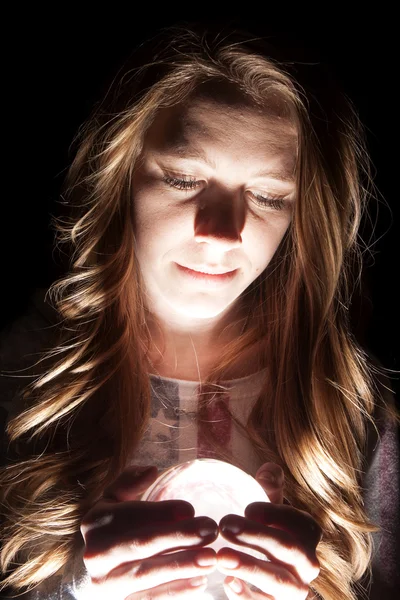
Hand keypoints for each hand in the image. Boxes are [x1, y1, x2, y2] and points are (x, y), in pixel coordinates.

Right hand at [80, 465, 218, 598]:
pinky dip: (175, 592)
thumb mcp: (113, 502)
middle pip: (142, 545)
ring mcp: (107, 585)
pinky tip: (200, 583)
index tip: (192, 509)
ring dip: (182, 566)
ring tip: (211, 558)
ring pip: (147, 575)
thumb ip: (129, 482)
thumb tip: (152, 470)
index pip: (131, 515)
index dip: (162, 512)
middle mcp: (97, 555)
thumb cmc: (114, 531)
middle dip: (179, 537)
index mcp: (96, 523)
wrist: (97, 576)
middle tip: (211, 529)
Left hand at [216, 463, 321, 598]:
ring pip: (278, 581)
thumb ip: (270, 488)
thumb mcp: (269, 510)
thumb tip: (268, 471)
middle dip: (257, 536)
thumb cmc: (265, 534)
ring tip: (222, 557)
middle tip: (224, 524)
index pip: (302, 523)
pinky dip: (247, 597)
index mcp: (307, 536)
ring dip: (250, 567)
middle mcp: (307, 565)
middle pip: (288, 549)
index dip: (277, 515)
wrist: (263, 578)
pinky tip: (228, 584)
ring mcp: (294, 591)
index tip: (248, 508)